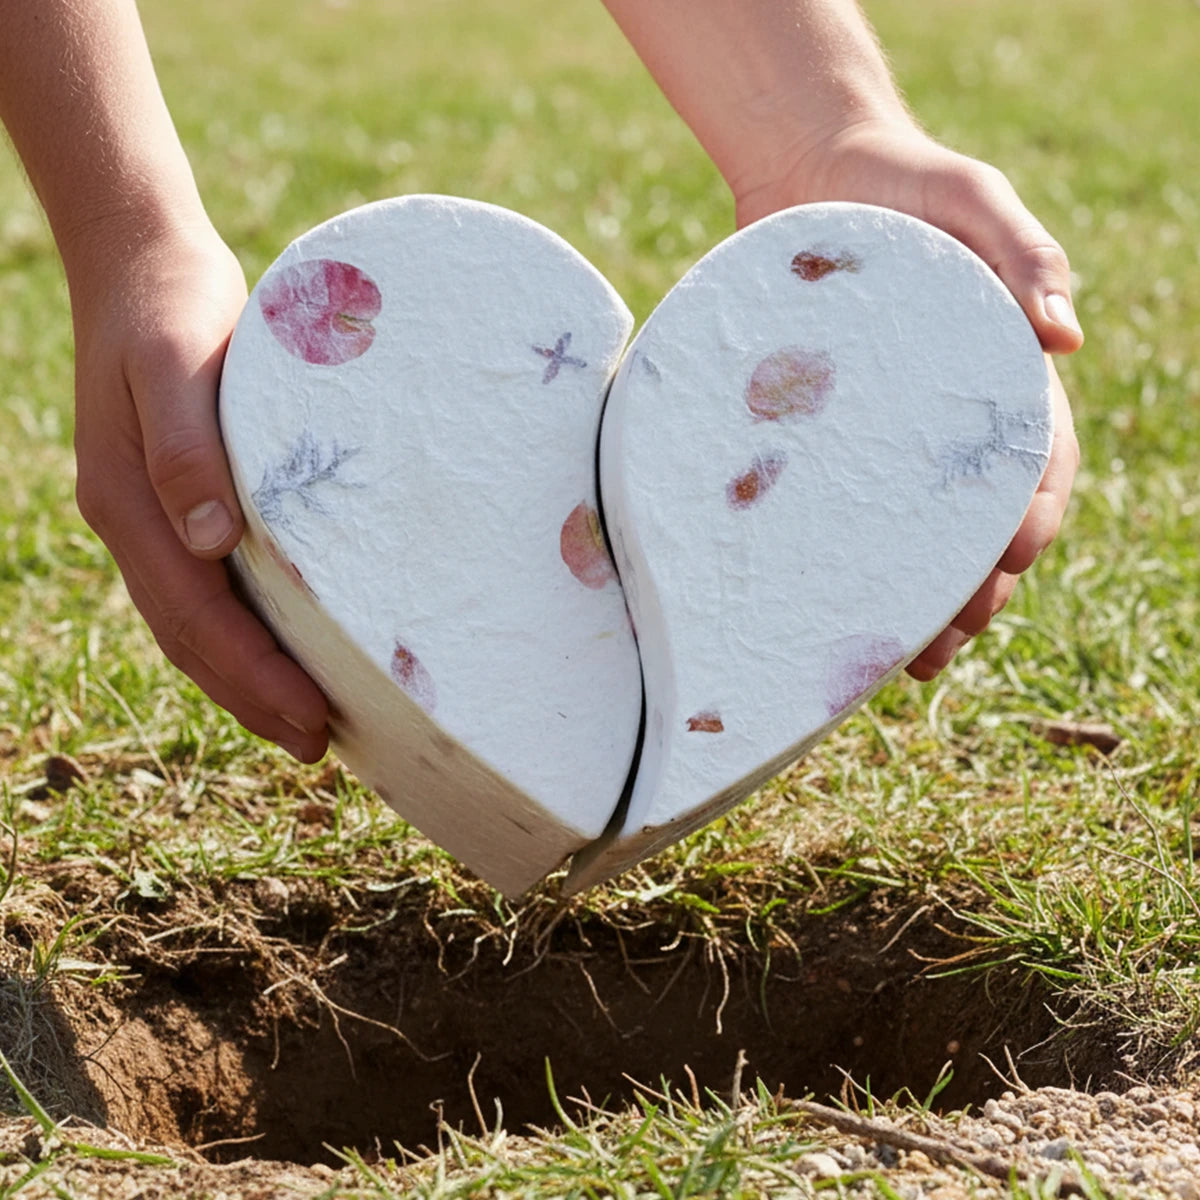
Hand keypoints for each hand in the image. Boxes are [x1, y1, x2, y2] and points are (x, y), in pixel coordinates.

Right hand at [69, 225, 329, 758]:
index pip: (198, 617)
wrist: (143, 260)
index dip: (254, 676)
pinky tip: (284, 650)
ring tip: (306, 725)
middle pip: (194, 639)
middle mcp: (136, 522)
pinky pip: (205, 590)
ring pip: (195, 624)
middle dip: (254, 699)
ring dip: (247, 680)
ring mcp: (152, 516)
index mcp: (129, 502)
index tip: (315, 720)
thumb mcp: (175, 362)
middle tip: (320, 748)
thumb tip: (210, 539)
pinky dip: (242, 635)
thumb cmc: (169, 304)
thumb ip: (185, 447)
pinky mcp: (178, 502)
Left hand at [734, 119, 1082, 679]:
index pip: (1036, 464)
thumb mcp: (974, 201)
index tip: (1009, 561)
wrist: (814, 173)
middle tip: (942, 643)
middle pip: (981, 521)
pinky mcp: (839, 436)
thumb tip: (1065, 335)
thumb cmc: (906, 182)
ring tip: (897, 659)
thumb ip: (1022, 255)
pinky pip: (851, 507)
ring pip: (920, 533)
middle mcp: (954, 417)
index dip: (1029, 518)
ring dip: (919, 600)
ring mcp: (894, 433)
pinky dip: (853, 560)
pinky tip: (835, 606)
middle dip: (975, 588)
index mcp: (1006, 375)